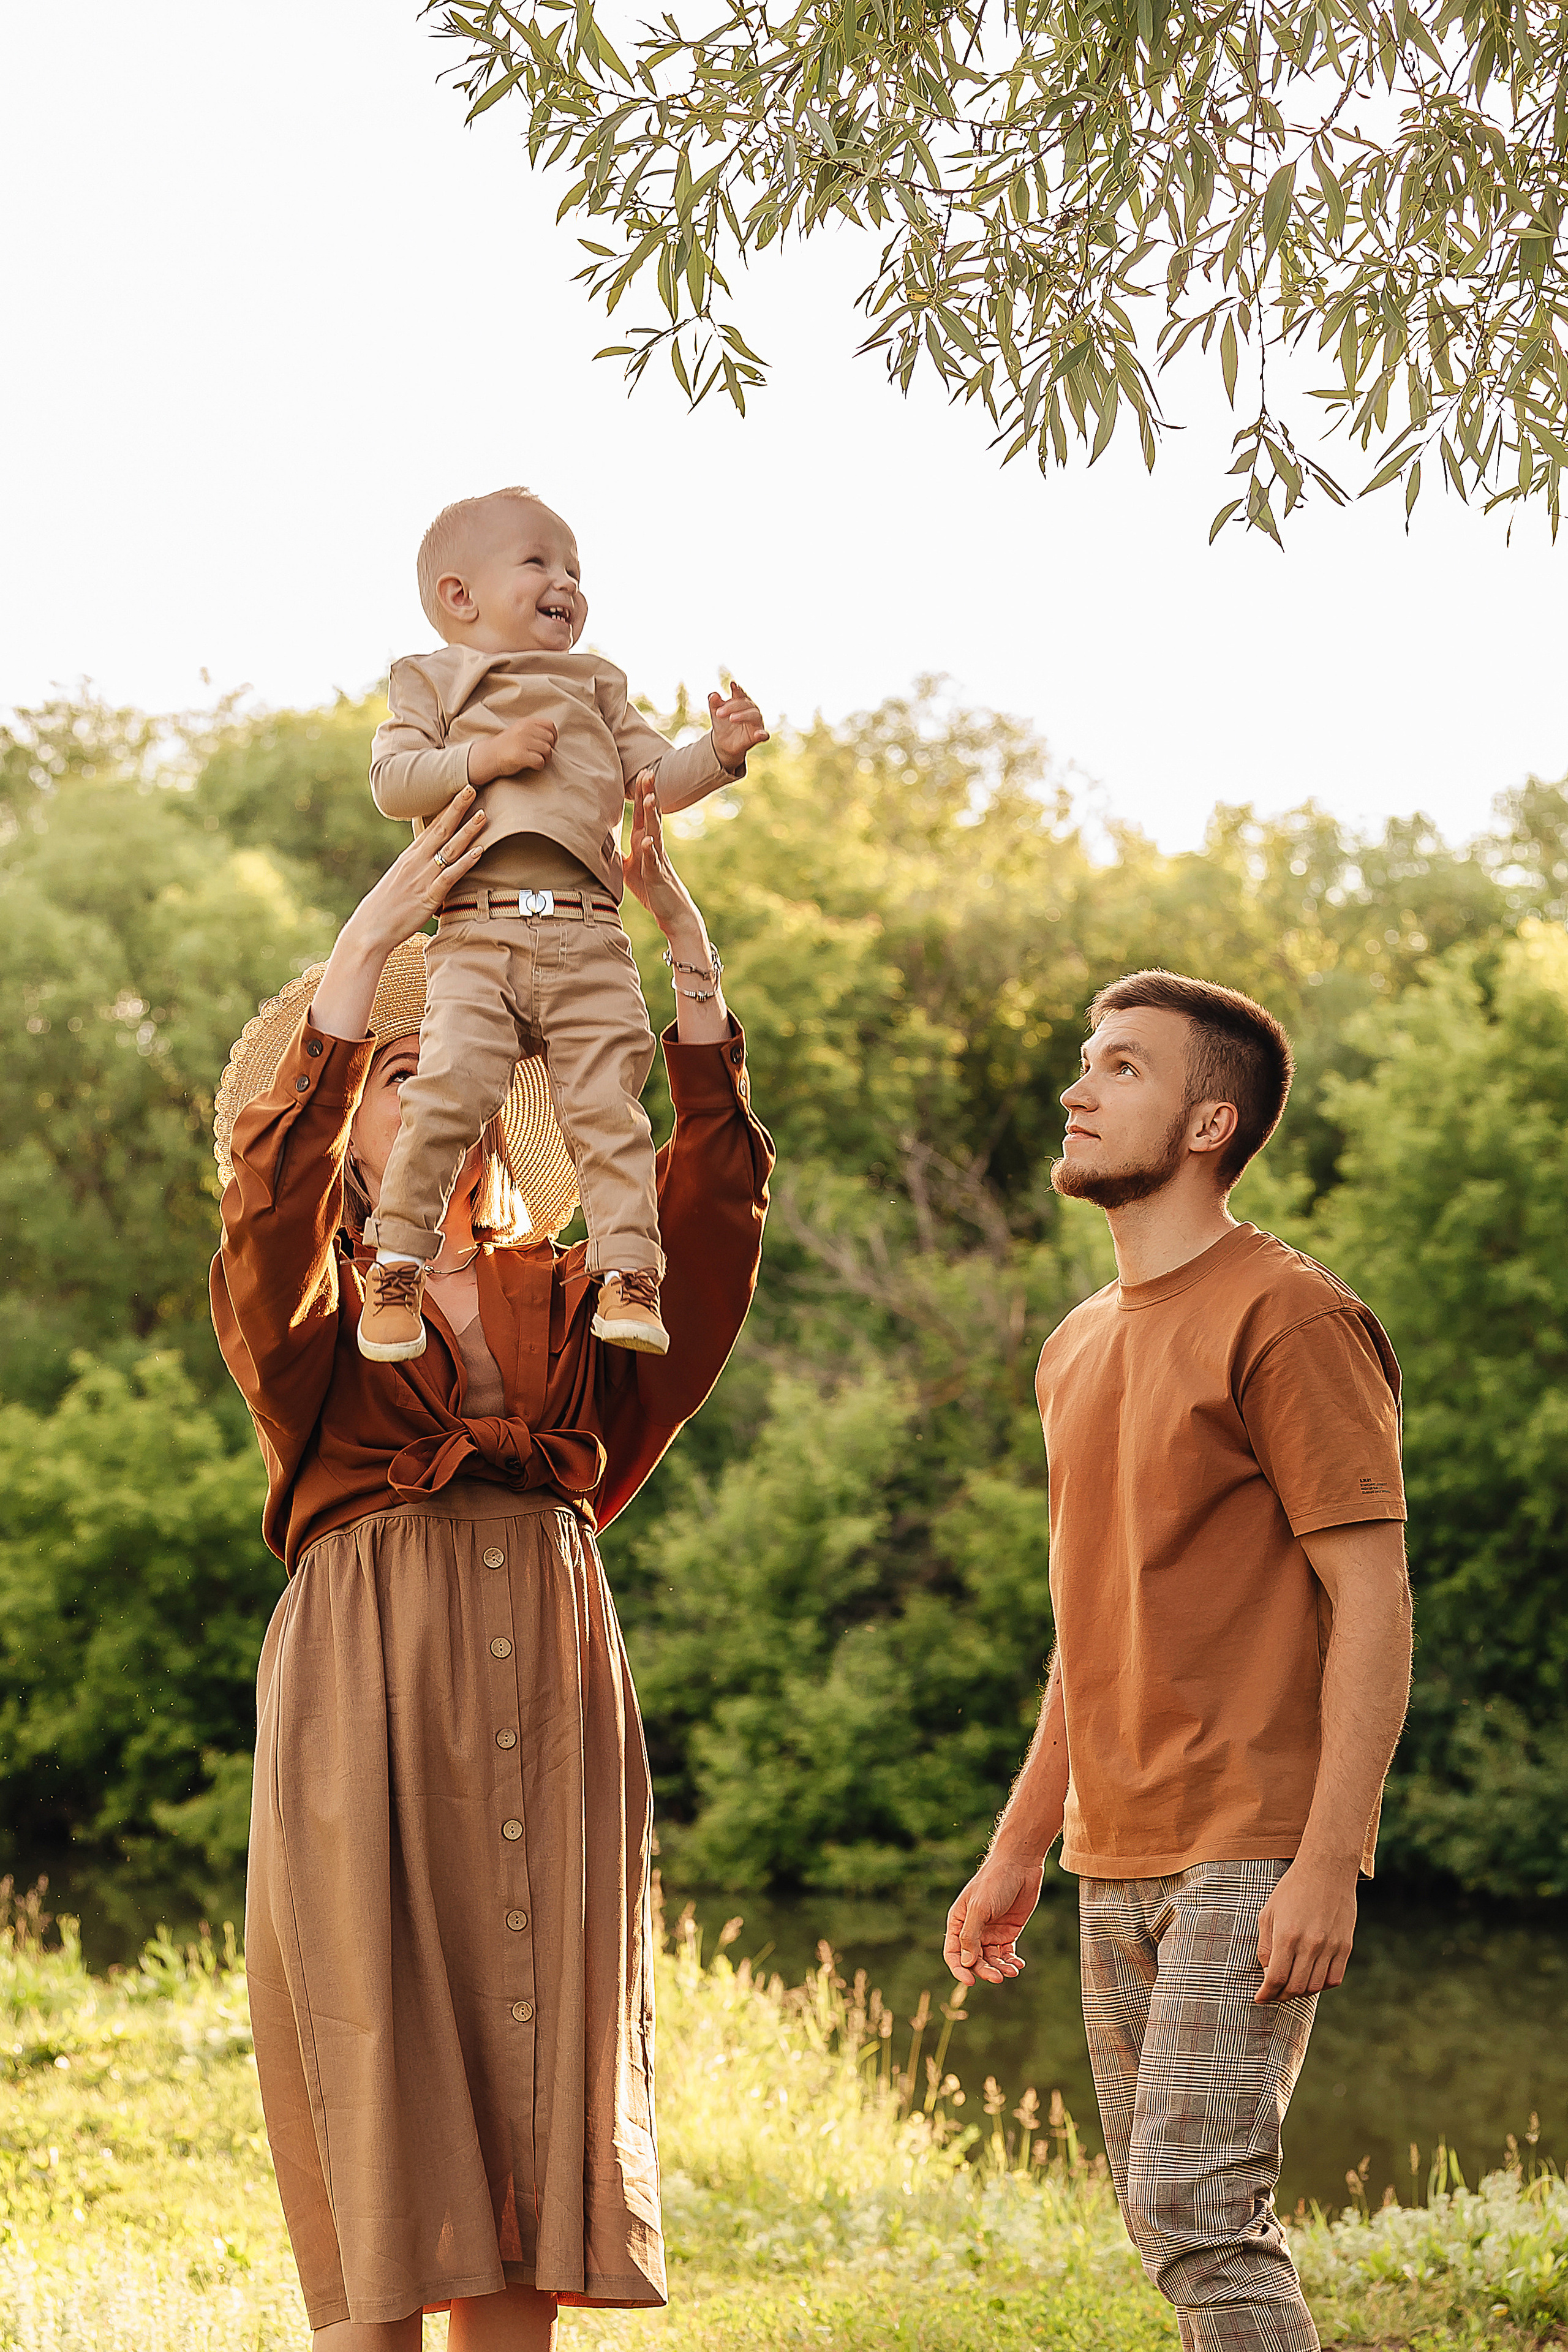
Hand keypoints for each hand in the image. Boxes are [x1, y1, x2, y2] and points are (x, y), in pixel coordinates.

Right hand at [350, 786, 488, 948]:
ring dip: (467, 831)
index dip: (447, 809)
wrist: (370, 928)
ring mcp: (423, 877)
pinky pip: (450, 876)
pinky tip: (479, 852)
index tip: (459, 792)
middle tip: (472, 787)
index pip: (431, 826)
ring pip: (449, 849)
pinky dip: (465, 863)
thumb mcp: (401, 880)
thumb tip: (433, 865)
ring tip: (483, 814)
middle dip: (457, 808)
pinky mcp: (429, 896)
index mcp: (409, 856)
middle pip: (440, 829)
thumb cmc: (386, 907)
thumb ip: (418, 869)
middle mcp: (416, 862)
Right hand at [468, 716, 556, 786]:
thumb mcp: (521, 730)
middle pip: (550, 739)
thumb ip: (535, 729)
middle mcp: (524, 730)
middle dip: (549, 749)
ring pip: (547, 750)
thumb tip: (554, 736)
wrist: (490, 756)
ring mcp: (521, 742)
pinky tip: (533, 765)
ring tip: (538, 760)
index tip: (548, 744)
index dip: (553, 736)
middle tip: (542, 755)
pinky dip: (539, 765)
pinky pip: (539, 761)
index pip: (550, 725)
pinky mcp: (519, 755)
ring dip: (546, 758)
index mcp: (526, 722)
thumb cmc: (509, 745)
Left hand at [623, 770, 702, 940]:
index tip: (642, 772)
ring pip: (654, 833)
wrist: (673, 913)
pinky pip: (653, 862)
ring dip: (652, 816)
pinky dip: (649, 851)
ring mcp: (657, 860)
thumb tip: (602, 844)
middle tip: (648, 772)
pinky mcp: (657, 877)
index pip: (644, 813)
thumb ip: (620, 853)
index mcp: (645, 842)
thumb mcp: (630, 868)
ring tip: (649, 799)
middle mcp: (653, 846)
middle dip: (649, 794)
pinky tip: (646, 841)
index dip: (642, 793)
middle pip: (651, 816)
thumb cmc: (652, 889)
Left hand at [708, 680, 767, 773]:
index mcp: (742, 702)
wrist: (723, 742)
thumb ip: (714, 703)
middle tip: (719, 713)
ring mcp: (756, 723)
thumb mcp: (716, 713)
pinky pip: (763, 735)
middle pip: (746, 704)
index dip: (737, 690)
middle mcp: (751, 710)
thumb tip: (713, 695)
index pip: (740, 695)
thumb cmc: (722, 724)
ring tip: (731, 718)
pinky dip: (762, 734)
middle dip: (732, 706)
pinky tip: (759, 735)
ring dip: (743, 716)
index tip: (732, 685)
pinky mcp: (758, 736)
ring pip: (755, 715)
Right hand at [944, 1850, 1045, 1987]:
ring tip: (1013, 1971)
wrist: (1019, 1865)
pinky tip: (1019, 1965)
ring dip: (1000, 1968)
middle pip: (974, 1960)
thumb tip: (966, 1963)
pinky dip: (1011, 1962)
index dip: (959, 1969)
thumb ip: (971, 1936)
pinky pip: (1006, 1954)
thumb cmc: (994, 1881)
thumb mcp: (979, 1908)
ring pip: (991, 1960)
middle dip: (985, 1971)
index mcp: (959, 1921)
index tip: (970, 1981)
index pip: (953, 1953)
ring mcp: (991, 1931)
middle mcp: (973, 1929)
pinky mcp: (1008, 1932)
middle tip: (998, 1977)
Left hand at [1255, 1855, 1357, 2001]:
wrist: (1326, 1869)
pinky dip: (1321, 1984)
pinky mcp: (1345, 1946)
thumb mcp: (1269, 1913)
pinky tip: (1312, 1977)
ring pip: (1315, 1986)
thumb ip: (1266, 1945)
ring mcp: (1330, 1946)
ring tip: (1291, 1985)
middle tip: (1274, 1993)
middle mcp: (1310, 1944)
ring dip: (1300, 1991)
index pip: (1276, 1978)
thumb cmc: (1292, 1889)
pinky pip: (1334, 1978)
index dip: (1266, 1993)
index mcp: (1287, 1935)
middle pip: (1295, 1987)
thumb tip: (1268, 1973)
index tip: (1260, 1998)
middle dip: (1281, 1995)